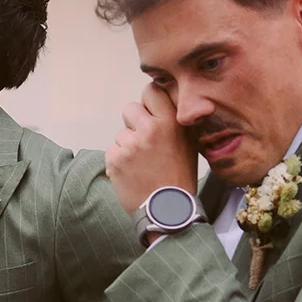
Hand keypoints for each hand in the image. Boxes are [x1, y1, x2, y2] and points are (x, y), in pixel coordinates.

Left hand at [106, 82, 198, 215]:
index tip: (151, 113)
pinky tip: (132, 173)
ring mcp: (130, 144)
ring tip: (141, 164)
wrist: (168, 210)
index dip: (148, 103)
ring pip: (121, 134)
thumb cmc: (180, 177)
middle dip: (134, 123)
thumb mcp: (189, 143)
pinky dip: (118, 161)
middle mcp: (149, 129)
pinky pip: (112, 151)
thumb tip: (164, 101)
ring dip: (127, 146)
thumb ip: (175, 120)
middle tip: (145, 143)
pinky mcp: (115, 160)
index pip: (150, 91)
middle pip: (130, 109)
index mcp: (170, 122)